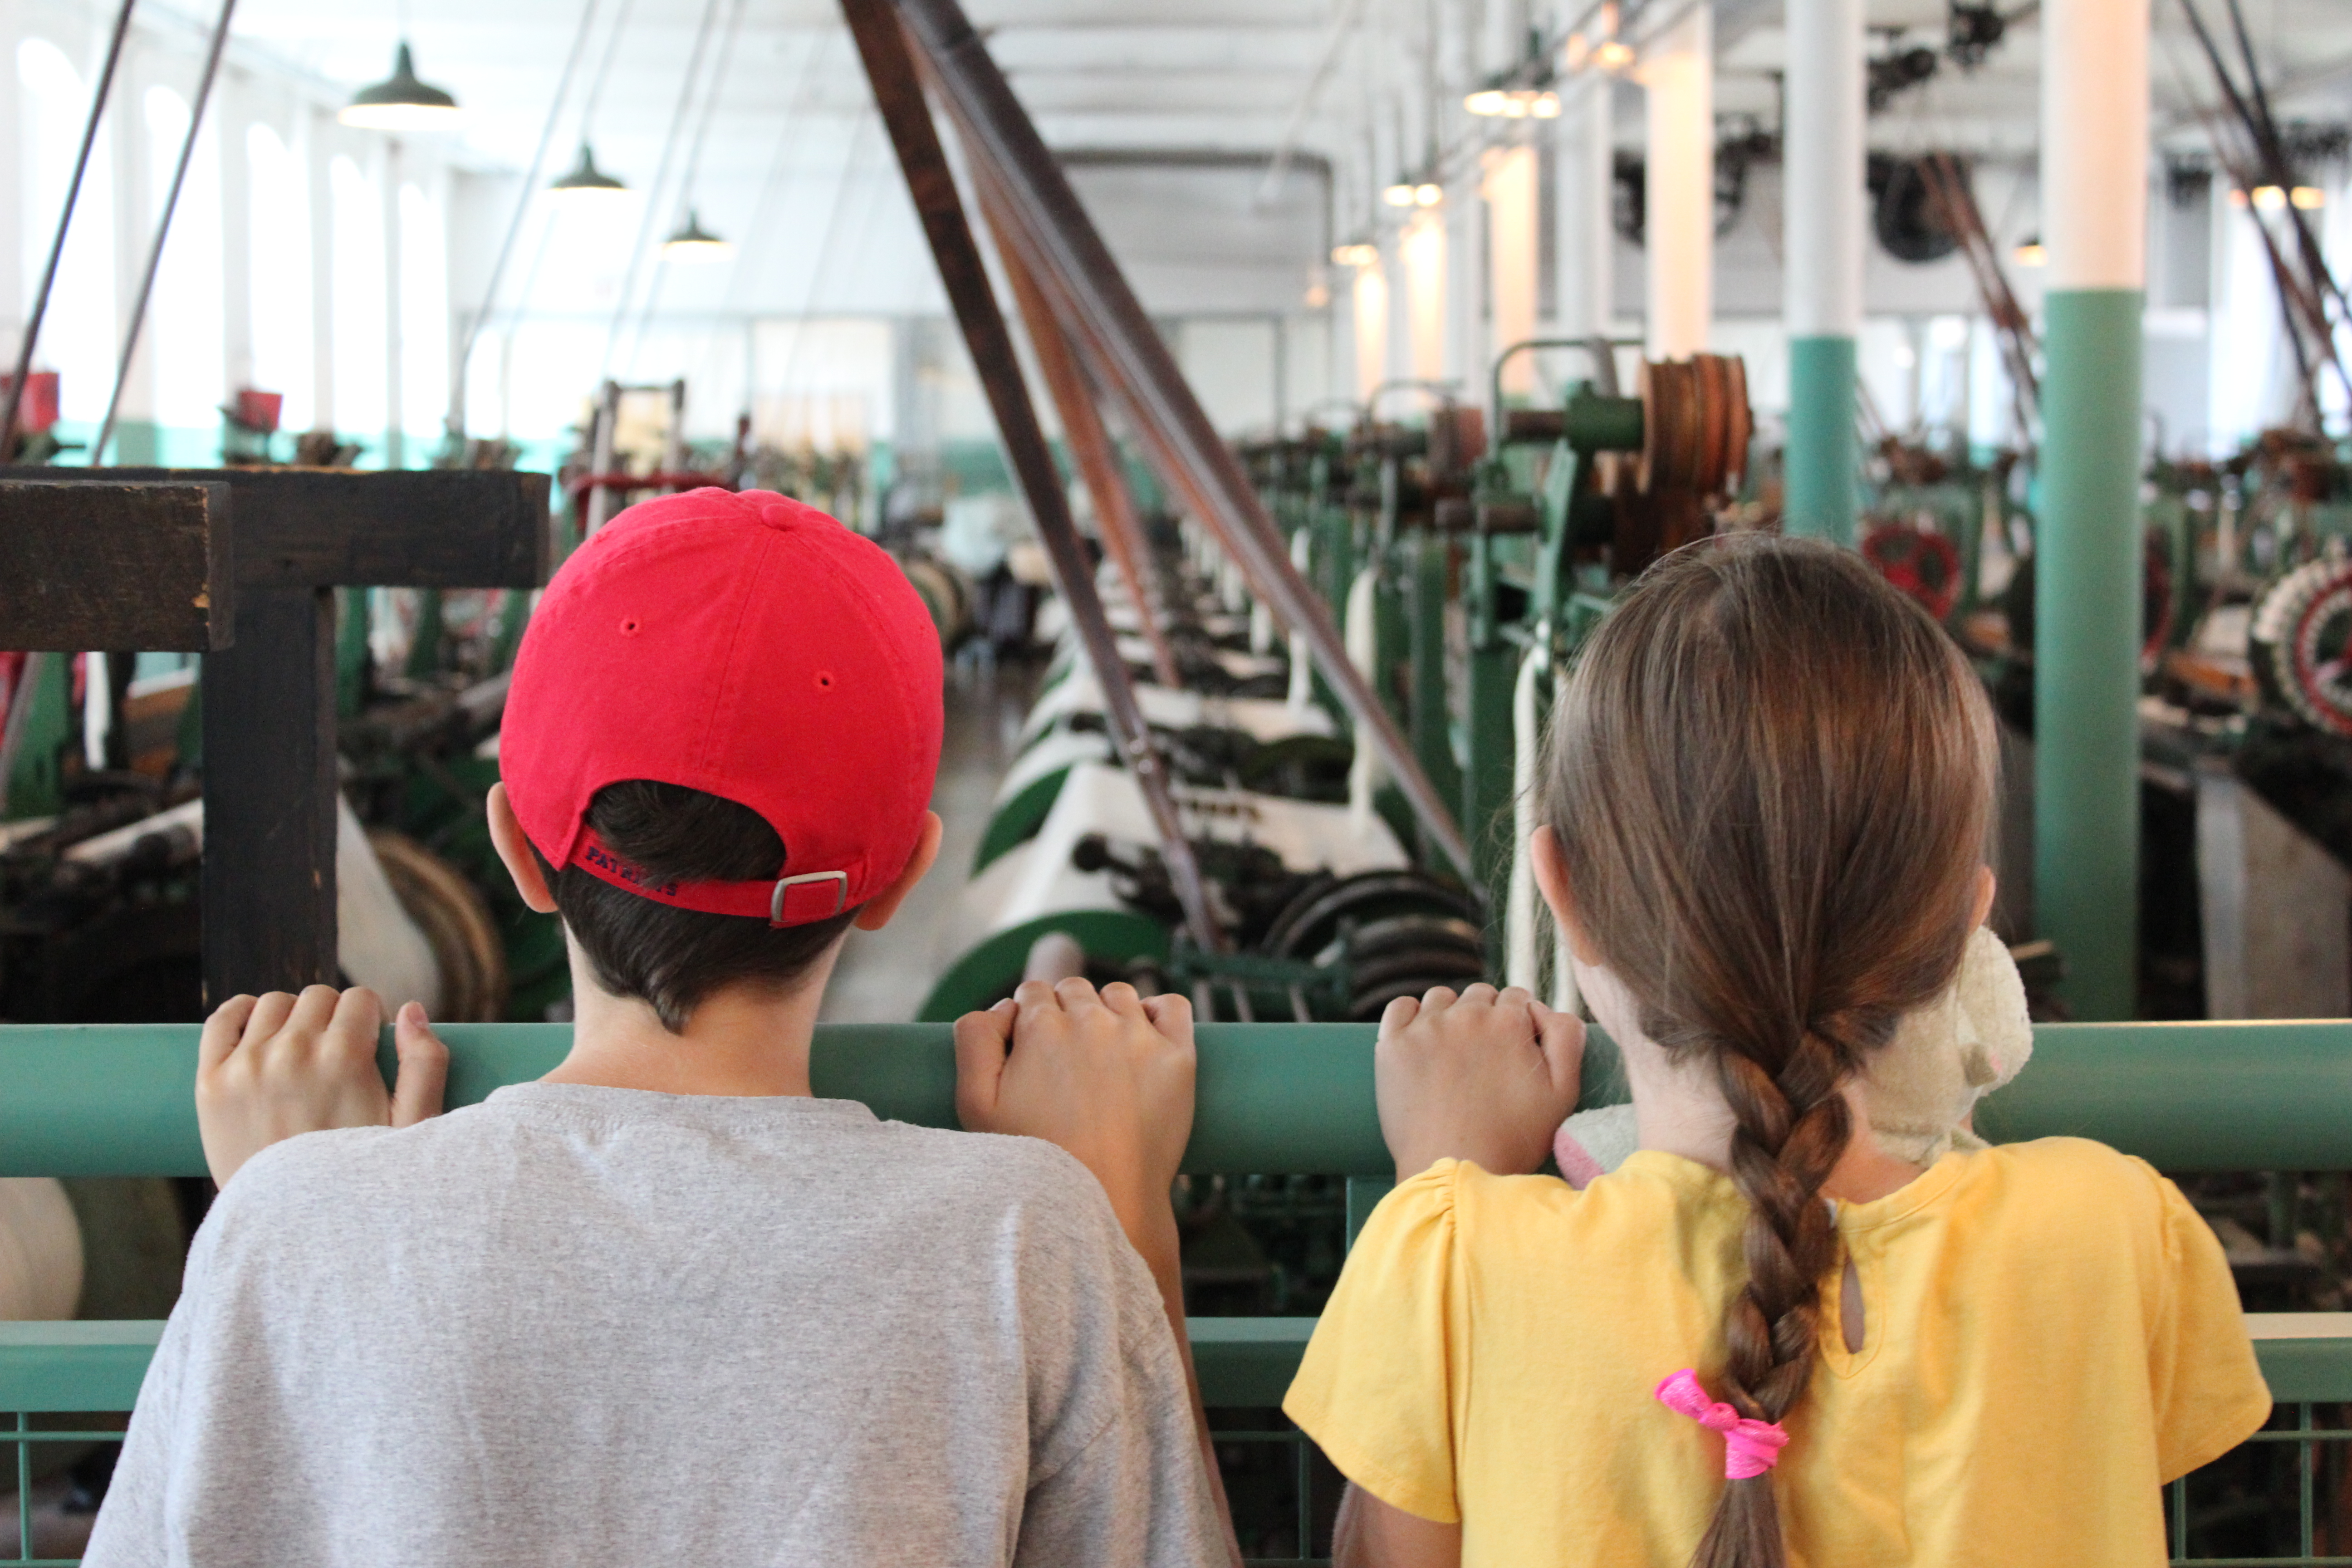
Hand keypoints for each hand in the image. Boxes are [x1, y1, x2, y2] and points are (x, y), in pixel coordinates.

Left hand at [196, 986, 449, 1186]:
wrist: (291, 1230)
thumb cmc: (359, 1182)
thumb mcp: (413, 1130)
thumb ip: (425, 1064)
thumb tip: (411, 1009)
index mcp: (345, 1057)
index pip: (360, 998)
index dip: (370, 1020)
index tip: (368, 1046)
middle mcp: (292, 1052)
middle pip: (318, 997)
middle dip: (333, 1018)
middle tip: (336, 1057)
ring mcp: (246, 1066)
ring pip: (272, 1003)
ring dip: (291, 1018)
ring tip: (300, 1053)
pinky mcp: (210, 1083)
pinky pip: (221, 1020)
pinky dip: (240, 1014)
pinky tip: (257, 1029)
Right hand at [953, 979, 1194, 1251]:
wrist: (1105, 1204)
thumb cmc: (1035, 1162)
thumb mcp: (976, 1105)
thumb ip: (974, 1040)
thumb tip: (1004, 1008)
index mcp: (1041, 1026)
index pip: (1031, 994)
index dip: (1027, 1022)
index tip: (1032, 1054)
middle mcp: (1092, 1020)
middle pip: (1073, 990)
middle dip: (1064, 1015)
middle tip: (1064, 1066)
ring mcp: (1139, 1036)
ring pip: (1117, 995)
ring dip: (1106, 1012)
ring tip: (1101, 1057)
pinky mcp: (1178, 1058)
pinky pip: (1172, 1006)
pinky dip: (1157, 1012)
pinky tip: (1144, 1038)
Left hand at [1376, 984, 1583, 1181]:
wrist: (1452, 1172)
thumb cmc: (1512, 1140)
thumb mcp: (1563, 1093)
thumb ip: (1567, 1038)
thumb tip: (1545, 1008)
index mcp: (1509, 1022)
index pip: (1516, 998)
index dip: (1518, 1023)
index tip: (1512, 1050)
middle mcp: (1466, 1015)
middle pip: (1479, 996)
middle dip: (1486, 1018)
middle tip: (1483, 1059)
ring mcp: (1425, 1028)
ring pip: (1441, 999)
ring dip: (1449, 1016)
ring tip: (1452, 1054)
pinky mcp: (1392, 1044)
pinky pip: (1400, 1007)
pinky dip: (1410, 1018)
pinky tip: (1420, 1044)